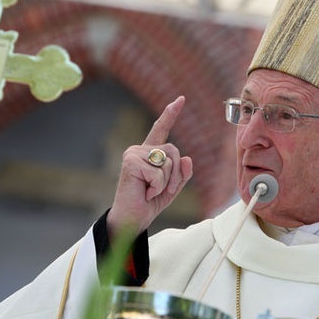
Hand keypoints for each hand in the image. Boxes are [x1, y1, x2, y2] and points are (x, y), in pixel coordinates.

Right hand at [106, 96, 192, 237]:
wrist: (132, 218)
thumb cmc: (149, 202)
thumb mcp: (172, 187)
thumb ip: (182, 172)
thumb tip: (187, 158)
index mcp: (149, 152)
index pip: (161, 129)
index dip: (171, 114)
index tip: (180, 99)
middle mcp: (140, 149)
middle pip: (174, 151)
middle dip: (175, 175)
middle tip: (161, 190)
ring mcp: (134, 154)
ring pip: (168, 163)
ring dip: (165, 183)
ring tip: (150, 192)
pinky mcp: (131, 162)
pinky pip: (159, 173)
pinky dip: (157, 187)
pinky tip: (145, 192)